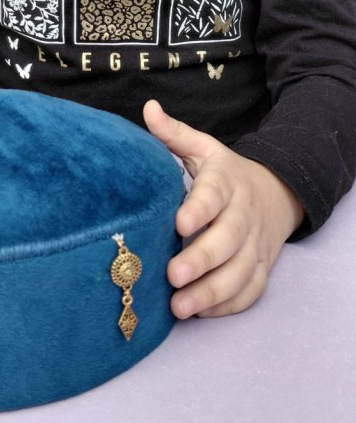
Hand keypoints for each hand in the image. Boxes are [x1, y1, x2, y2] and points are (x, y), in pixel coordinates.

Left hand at [143, 100, 303, 318]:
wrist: (276, 193)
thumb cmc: (224, 173)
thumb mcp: (203, 148)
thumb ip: (173, 133)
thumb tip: (148, 109)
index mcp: (226, 182)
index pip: (214, 195)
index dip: (199, 210)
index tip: (178, 223)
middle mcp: (243, 215)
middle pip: (227, 240)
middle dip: (202, 260)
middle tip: (173, 275)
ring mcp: (255, 245)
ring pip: (240, 273)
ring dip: (212, 292)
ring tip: (179, 306)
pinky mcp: (261, 269)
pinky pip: (249, 292)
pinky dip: (227, 306)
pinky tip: (199, 313)